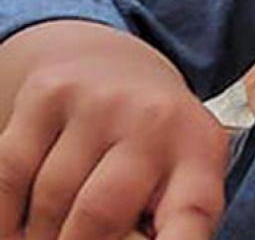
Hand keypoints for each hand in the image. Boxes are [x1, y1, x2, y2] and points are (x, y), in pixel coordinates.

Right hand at [0, 21, 227, 239]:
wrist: (114, 67)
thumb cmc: (151, 140)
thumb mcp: (181, 176)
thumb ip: (166, 222)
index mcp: (199, 153)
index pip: (191, 214)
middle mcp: (155, 120)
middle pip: (100, 214)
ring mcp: (101, 102)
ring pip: (50, 200)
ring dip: (40, 236)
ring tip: (49, 236)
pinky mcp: (49, 93)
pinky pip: (10, 175)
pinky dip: (7, 215)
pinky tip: (17, 226)